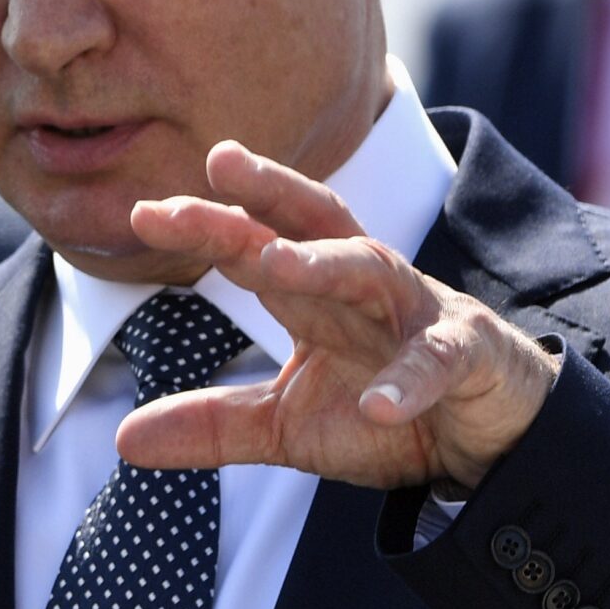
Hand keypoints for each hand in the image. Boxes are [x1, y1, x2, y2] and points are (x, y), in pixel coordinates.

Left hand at [117, 140, 557, 490]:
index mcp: (316, 293)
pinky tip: (378, 405)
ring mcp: (418, 313)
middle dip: (267, 191)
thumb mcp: (287, 426)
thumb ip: (213, 426)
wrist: (488, 442)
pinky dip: (408, 379)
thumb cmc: (385, 413)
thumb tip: (122, 439)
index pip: (255, 242)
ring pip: (371, 267)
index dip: (205, 224)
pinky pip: (437, 357)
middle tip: (218, 166)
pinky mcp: (468, 355)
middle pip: (314, 223)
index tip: (142, 213)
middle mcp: (364, 285)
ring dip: (322, 262)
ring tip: (270, 264)